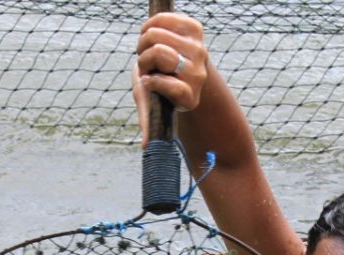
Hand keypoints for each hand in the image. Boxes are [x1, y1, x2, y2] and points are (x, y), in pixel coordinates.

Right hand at [133, 13, 207, 145]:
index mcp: (188, 97)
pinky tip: (153, 32)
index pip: (158, 83)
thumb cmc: (159, 88)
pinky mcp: (196, 29)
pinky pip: (162, 18)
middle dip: (143, 57)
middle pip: (155, 53)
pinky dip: (151, 24)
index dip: (148, 80)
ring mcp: (200, 50)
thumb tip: (145, 147)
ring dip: (144, 41)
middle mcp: (198, 74)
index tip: (150, 83)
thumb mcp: (150, 102)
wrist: (181, 68)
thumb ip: (146, 120)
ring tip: (151, 49)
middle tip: (149, 64)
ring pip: (154, 34)